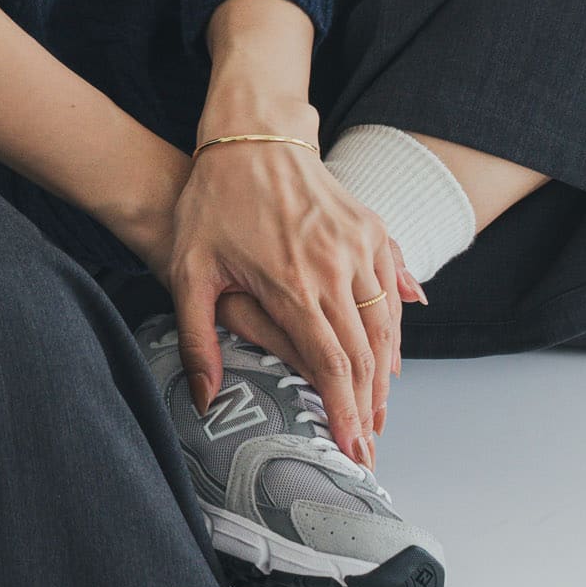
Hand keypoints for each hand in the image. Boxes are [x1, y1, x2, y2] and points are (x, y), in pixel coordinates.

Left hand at [140, 129, 427, 473]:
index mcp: (295, 287)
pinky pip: (391, 285)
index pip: (332, 367)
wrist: (248, 134)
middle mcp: (336, 269)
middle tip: (369, 445)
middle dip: (369, 407)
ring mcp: (358, 245)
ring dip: (386, 373)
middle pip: (366, 355)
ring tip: (378, 410)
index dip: (344, 414)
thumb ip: (197, 341)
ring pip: (386, 324)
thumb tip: (204, 401)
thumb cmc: (212, 202)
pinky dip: (396, 324)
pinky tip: (393, 353)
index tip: (353, 451)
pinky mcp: (369, 226)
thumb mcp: (189, 271)